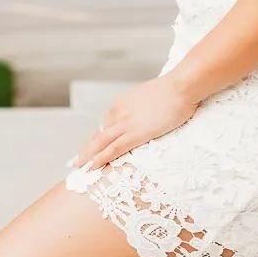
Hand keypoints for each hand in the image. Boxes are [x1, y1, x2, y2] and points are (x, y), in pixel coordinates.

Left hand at [68, 74, 199, 172]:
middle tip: (76, 163)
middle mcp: (118, 113)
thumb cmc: (173, 91)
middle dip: (86, 150)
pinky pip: (113, 149)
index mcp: (122, 105)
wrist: (181, 87)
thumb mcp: (151, 98)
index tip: (89, 148)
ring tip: (79, 169)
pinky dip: (101, 159)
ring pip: (100, 144)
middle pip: (97, 136)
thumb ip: (143, 108)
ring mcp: (125, 124)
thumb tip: (146, 115)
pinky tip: (92, 167)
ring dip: (88, 157)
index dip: (95, 139)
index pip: (104, 126)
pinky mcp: (135, 134)